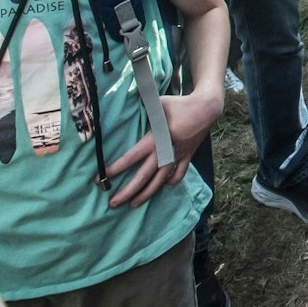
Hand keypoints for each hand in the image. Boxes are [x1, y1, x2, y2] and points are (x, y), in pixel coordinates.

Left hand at [105, 90, 220, 207]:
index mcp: (156, 139)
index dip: (116, 168)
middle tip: (113, 203)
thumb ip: (143, 107)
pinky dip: (171, 182)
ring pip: (160, 181)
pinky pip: (179, 174)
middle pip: (144, 177)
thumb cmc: (179, 104)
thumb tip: (124, 102)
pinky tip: (163, 186)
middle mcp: (165, 151)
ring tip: (133, 204)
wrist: (207, 108)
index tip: (101, 177)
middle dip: (128, 191)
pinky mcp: (187, 156)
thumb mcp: (158, 103)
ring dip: (146, 194)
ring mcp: (177, 156)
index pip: (131, 157)